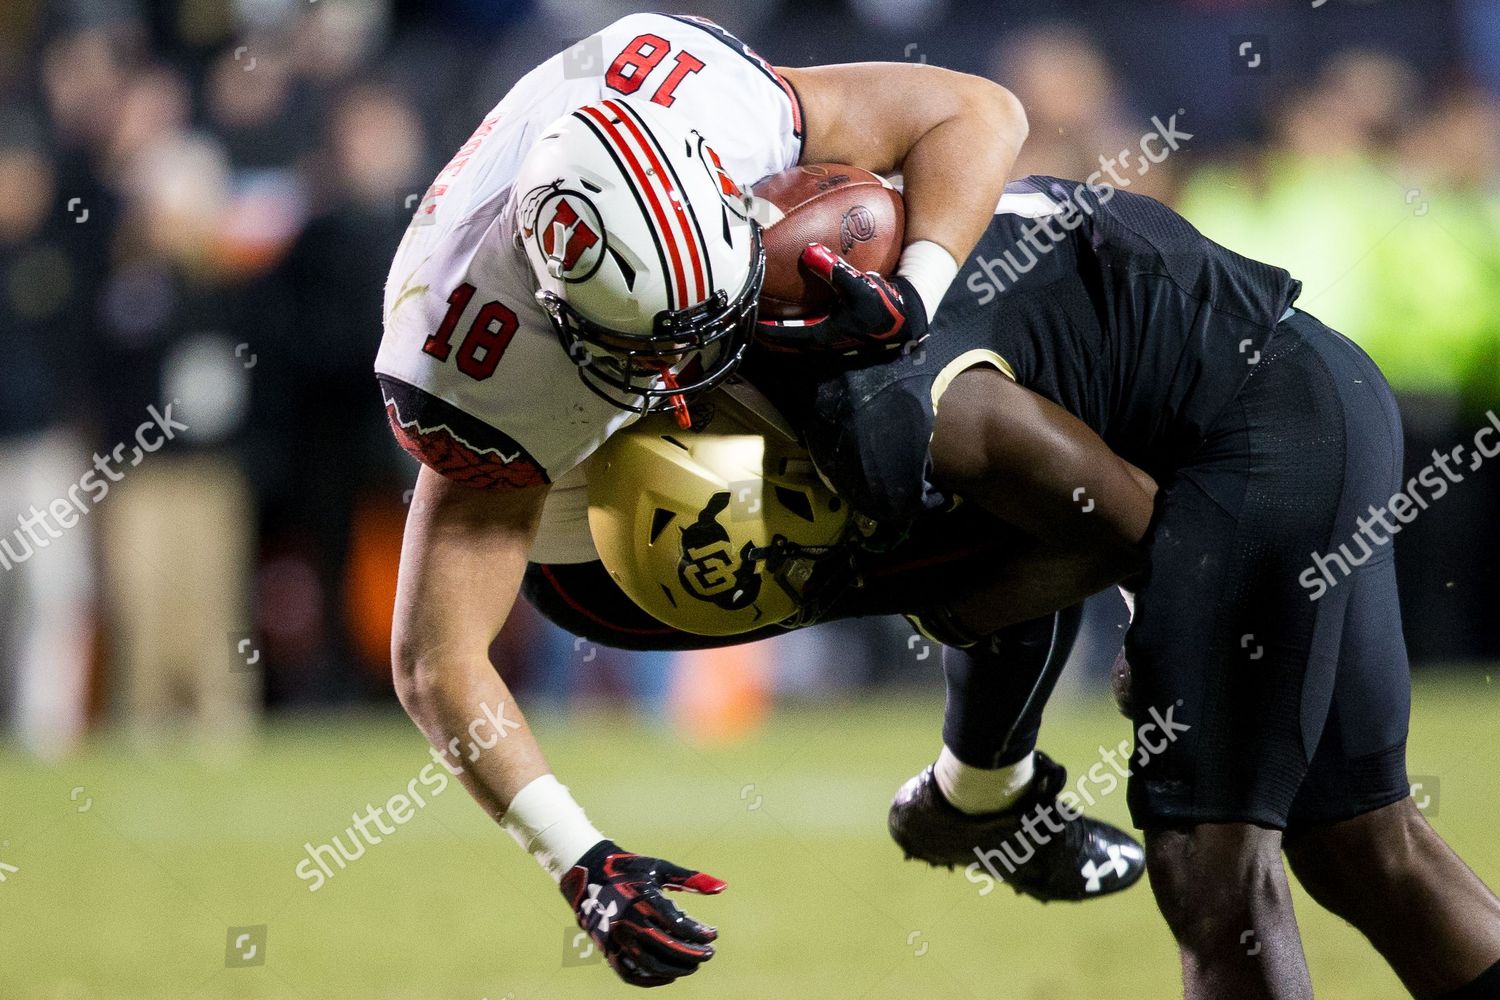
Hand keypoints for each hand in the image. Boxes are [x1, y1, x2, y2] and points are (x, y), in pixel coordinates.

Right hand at [561, 839, 725, 986]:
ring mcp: (616, 937)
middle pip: (666, 947)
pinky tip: (669, 976)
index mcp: (643, 897)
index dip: (699, 933)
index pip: (678, 923)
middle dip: (691, 954)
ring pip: (649, 964)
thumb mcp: (661, 868)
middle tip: (709, 954)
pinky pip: (629, 972)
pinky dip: (650, 979)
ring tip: (693, 966)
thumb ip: (691, 879)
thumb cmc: (632, 869)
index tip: (714, 935)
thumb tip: (723, 887)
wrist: (589, 873)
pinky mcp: (607, 948)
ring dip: (675, 969)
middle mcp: (628, 919)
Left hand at [758, 243, 927, 355]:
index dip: (762, 329)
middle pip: (784, 341)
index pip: (782, 336)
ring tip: (763, 311)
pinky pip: (809, 324)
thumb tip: (808, 251)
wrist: (908, 316)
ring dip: (779, 327)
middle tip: (746, 316)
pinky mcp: (838, 328)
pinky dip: (796, 317)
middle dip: (765, 332)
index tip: (745, 318)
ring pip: (795, 335)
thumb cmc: (884, 305)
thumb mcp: (859, 286)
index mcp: (822, 335)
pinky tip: (796, 300)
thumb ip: (834, 270)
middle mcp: (822, 340)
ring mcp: (830, 336)